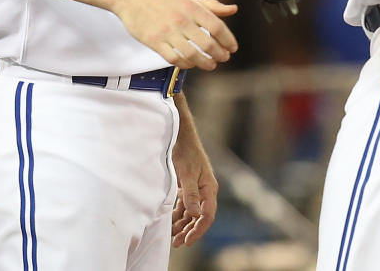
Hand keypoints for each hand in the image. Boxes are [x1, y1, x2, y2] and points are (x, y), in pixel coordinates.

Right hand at [111, 0, 237, 69]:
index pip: (217, 26)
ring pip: (191, 54)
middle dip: (219, 54)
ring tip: (210, 64)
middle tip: (223, 58)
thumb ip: (211, 5)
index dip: (228, 40)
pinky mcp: (154, 41)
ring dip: (204, 63)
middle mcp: (181, 19)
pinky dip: (185, 64)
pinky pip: (173, 58)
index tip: (232, 47)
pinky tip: (190, 64)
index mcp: (191, 7)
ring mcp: (167, 32)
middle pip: (207, 43)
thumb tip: (232, 9)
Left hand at [171, 126, 217, 246]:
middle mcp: (205, 191)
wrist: (179, 136)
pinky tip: (170, 223)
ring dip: (183, 225)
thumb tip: (196, 215)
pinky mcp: (187, 187)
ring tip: (173, 237)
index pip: (207, 215)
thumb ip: (191, 194)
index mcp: (209, 188)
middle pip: (200, 217)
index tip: (187, 241)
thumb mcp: (186, 174)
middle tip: (178, 243)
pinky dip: (178, 216)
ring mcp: (196, 189)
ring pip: (191, 213)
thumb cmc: (185, 152)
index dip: (198, 230)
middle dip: (190, 231)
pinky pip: (185, 206)